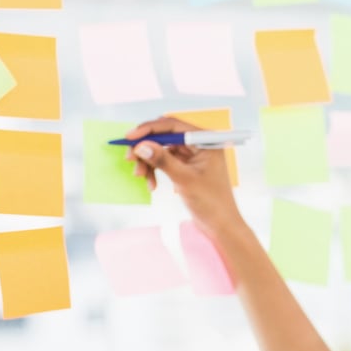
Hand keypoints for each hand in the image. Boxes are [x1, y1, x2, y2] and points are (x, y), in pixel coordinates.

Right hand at [125, 116, 243, 238]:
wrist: (220, 225)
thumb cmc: (211, 202)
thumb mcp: (184, 179)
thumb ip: (163, 160)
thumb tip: (141, 146)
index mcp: (205, 140)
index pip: (173, 125)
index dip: (149, 129)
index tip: (130, 137)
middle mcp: (198, 144)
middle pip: (165, 137)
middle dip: (146, 147)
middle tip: (130, 159)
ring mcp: (192, 156)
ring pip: (162, 150)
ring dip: (148, 162)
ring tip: (140, 176)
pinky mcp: (186, 167)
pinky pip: (164, 162)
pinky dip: (155, 171)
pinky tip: (152, 185)